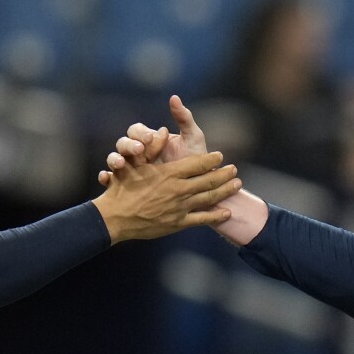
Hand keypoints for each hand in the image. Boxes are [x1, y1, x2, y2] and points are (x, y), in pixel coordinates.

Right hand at [91, 151, 239, 242]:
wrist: (116, 218)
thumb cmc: (123, 188)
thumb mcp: (136, 164)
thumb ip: (152, 147)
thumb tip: (163, 130)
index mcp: (170, 173)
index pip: (198, 164)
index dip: (211, 160)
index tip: (221, 156)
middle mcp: (179, 190)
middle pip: (208, 180)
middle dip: (225, 175)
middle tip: (235, 170)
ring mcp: (180, 208)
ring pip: (209, 198)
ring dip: (225, 191)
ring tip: (237, 185)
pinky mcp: (178, 223)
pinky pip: (201, 219)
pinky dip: (216, 216)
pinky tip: (226, 212)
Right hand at [98, 95, 208, 185]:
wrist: (199, 189)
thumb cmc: (196, 161)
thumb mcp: (193, 138)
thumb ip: (184, 118)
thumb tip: (173, 97)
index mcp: (150, 140)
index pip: (136, 130)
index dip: (140, 133)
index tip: (150, 138)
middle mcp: (138, 153)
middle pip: (123, 144)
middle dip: (128, 146)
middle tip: (138, 151)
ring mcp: (132, 169)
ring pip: (115, 160)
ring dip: (114, 159)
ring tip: (120, 164)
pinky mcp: (128, 186)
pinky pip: (112, 181)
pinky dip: (106, 178)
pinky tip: (106, 179)